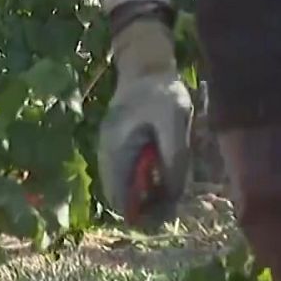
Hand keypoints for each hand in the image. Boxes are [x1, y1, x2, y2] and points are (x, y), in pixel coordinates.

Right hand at [97, 12, 191, 228]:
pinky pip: (126, 173)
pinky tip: (161, 173)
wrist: (145, 65)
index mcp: (116, 149)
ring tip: (170, 190)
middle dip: (144, 205)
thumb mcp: (173, 122)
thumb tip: (173, 195)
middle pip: (118, 196)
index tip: (165, 216)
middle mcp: (106, 153)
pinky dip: (142, 180)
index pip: (118, 197)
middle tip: (173, 203)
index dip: (139, 214)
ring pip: (122, 185)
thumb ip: (173, 158)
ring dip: (145, 193)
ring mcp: (109, 148)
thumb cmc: (161, 92)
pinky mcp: (118, 144)